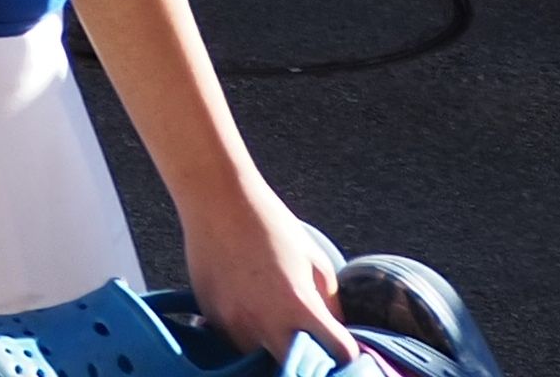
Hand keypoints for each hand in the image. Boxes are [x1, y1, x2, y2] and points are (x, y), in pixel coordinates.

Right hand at [174, 183, 353, 366]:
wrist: (216, 200)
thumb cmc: (269, 223)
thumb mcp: (314, 259)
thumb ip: (329, 302)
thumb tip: (335, 329)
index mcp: (299, 306)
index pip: (339, 352)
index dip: (348, 353)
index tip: (345, 349)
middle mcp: (266, 322)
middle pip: (298, 369)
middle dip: (311, 361)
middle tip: (313, 347)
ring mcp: (234, 322)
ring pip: (262, 361)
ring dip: (275, 351)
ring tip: (277, 328)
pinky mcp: (211, 317)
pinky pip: (235, 343)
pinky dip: (247, 337)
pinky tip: (250, 313)